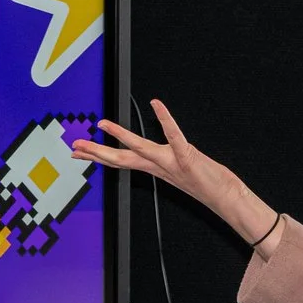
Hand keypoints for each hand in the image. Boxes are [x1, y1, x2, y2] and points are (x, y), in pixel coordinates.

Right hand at [71, 100, 278, 244]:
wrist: (228, 198)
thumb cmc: (208, 184)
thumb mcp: (181, 172)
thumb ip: (166, 162)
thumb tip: (153, 157)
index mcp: (156, 167)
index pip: (121, 161)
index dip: (98, 156)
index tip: (78, 153)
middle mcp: (159, 165)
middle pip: (121, 158)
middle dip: (96, 152)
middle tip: (74, 146)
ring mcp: (171, 161)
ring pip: (140, 147)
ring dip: (120, 135)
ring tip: (102, 124)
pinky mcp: (187, 156)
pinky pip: (174, 135)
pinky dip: (165, 119)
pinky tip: (157, 104)